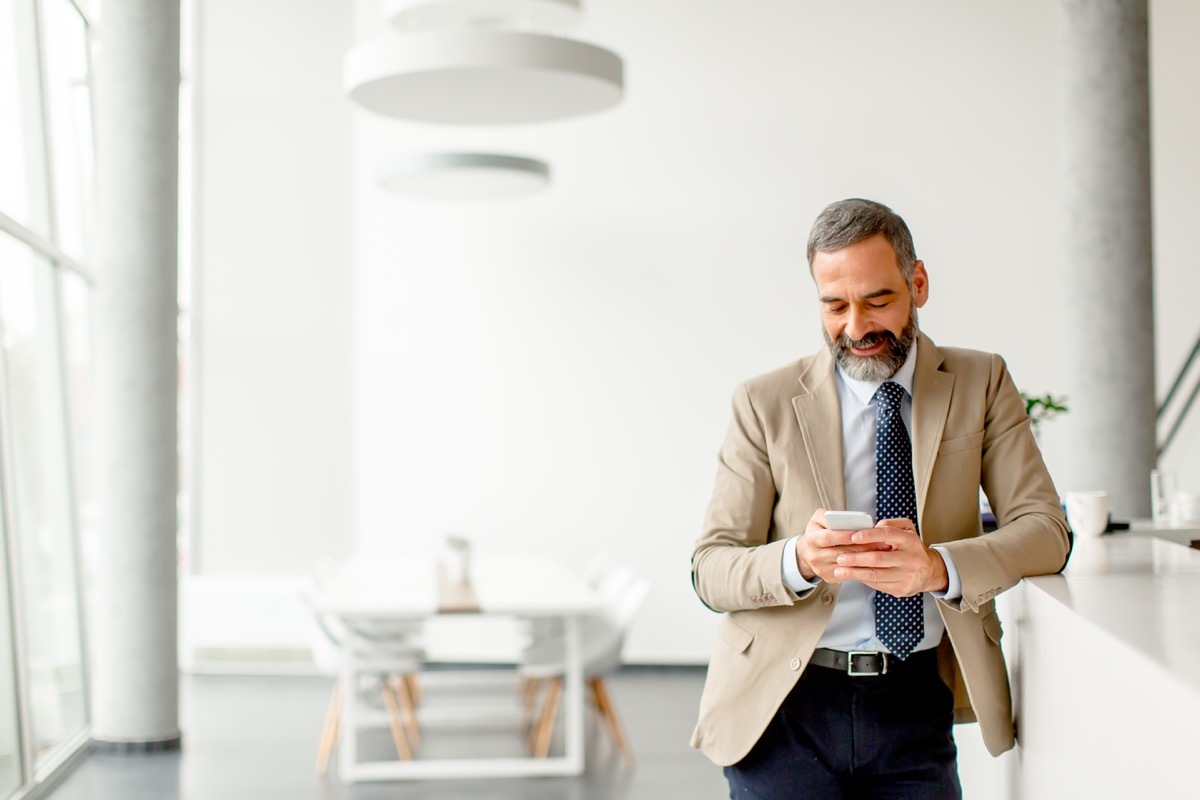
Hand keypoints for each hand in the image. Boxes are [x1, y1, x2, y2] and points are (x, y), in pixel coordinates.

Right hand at [796, 509, 891, 582]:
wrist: (807, 552)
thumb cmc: (817, 532)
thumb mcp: (817, 520)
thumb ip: (827, 515)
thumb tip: (843, 518)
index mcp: (811, 540)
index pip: (827, 538)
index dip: (843, 536)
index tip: (859, 533)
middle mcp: (814, 557)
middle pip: (841, 553)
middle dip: (861, 548)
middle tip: (879, 543)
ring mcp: (822, 570)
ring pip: (847, 565)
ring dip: (865, 559)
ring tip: (880, 551)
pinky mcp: (830, 578)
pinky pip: (849, 574)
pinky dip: (862, 568)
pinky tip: (873, 562)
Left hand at [829, 517, 948, 595]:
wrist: (929, 572)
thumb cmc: (912, 548)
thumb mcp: (908, 530)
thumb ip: (891, 524)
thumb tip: (873, 527)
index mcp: (909, 541)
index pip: (888, 534)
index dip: (869, 535)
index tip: (852, 536)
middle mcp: (909, 559)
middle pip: (877, 558)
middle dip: (855, 558)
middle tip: (840, 557)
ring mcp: (905, 576)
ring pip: (875, 574)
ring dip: (854, 572)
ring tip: (839, 569)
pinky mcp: (900, 589)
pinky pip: (877, 584)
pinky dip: (862, 580)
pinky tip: (852, 575)